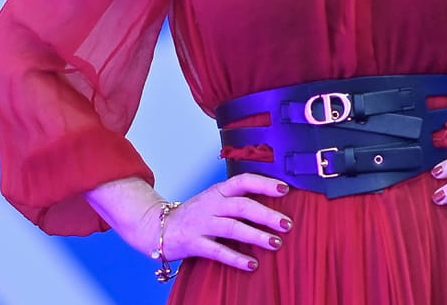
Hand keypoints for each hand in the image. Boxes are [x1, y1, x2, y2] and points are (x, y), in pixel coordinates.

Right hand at [137, 174, 292, 272]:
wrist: (159, 227)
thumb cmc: (195, 214)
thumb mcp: (214, 199)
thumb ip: (237, 199)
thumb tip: (272, 203)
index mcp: (218, 191)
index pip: (243, 181)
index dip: (264, 184)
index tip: (285, 189)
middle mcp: (211, 204)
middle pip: (242, 205)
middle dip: (266, 214)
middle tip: (287, 224)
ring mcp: (202, 223)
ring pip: (232, 227)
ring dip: (256, 235)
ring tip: (276, 243)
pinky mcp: (195, 243)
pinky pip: (218, 251)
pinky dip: (236, 258)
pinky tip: (252, 264)